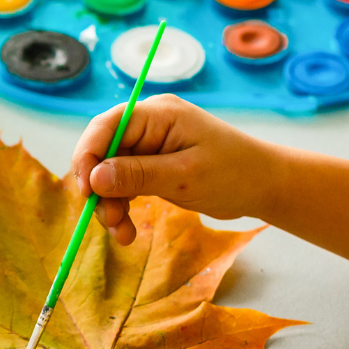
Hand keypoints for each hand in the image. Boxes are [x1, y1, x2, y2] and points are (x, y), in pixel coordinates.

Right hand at [71, 96, 285, 244]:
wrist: (263, 186)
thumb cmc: (234, 173)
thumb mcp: (184, 176)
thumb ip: (138, 175)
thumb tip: (94, 178)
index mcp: (158, 114)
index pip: (106, 126)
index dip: (88, 156)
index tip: (85, 191)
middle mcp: (149, 125)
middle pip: (103, 151)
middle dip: (98, 188)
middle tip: (107, 221)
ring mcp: (149, 146)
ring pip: (109, 173)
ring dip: (109, 204)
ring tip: (122, 234)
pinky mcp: (152, 166)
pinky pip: (124, 184)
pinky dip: (121, 207)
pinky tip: (127, 230)